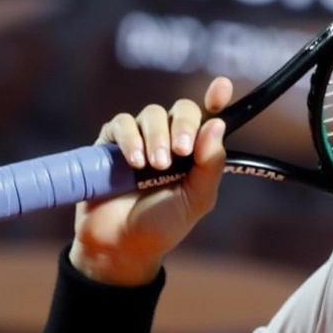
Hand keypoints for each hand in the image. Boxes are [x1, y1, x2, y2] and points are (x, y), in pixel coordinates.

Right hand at [69, 77, 233, 284]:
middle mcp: (169, 140)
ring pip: (152, 113)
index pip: (208, 118)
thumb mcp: (196, 199)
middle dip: (184, 125)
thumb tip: (217, 124)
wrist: (122, 245)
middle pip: (181, 109)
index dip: (215, 99)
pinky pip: (122, 124)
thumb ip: (210, 164)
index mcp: (195, 153)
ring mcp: (140, 140)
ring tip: (155, 166)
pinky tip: (135, 162)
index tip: (221, 87)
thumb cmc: (162, 225)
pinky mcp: (111, 144)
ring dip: (156, 136)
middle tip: (182, 150)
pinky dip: (130, 138)